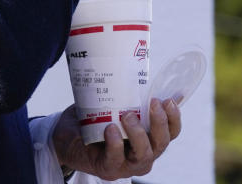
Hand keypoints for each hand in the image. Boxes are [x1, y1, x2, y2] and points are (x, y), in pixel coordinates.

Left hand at [52, 98, 181, 179]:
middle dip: (159, 123)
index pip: (171, 131)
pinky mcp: (108, 168)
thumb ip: (133, 95)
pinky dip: (115, 144)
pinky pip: (115, 159)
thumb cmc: (94, 119)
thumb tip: (147, 72)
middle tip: (152, 102)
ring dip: (138, 134)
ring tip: (127, 115)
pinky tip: (110, 129)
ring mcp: (127, 164)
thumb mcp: (116, 104)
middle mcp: (143, 153)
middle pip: (162, 143)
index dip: (174, 118)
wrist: (66, 136)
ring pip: (144, 154)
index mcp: (149, 138)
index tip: (168, 100)